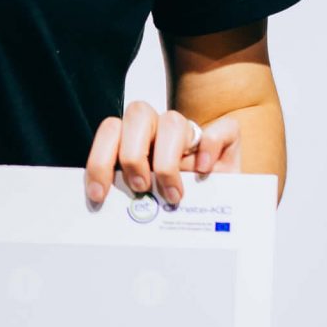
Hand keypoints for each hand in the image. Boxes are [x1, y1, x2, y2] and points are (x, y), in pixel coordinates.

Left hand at [83, 102, 235, 206]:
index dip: (100, 160)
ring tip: (170, 195)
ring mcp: (193, 132)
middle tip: (139, 188)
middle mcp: (161, 130)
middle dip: (133, 155)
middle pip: (138, 114)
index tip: (99, 195)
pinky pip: (220, 128)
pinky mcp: (227, 137)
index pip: (111, 131)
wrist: (223, 206)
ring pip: (173, 121)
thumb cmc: (176, 204)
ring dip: (167, 160)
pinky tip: (203, 171)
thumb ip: (128, 197)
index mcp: (136, 138)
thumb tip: (107, 212)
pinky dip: (210, 148)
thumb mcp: (148, 201)